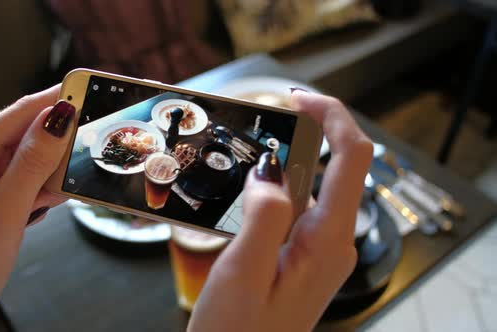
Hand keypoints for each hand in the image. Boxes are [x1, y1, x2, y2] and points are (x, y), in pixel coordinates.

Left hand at [0, 86, 75, 330]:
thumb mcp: (5, 211)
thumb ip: (33, 162)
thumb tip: (58, 118)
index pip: (21, 113)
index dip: (57, 100)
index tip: (90, 91)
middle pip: (29, 132)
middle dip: (59, 144)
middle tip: (86, 155)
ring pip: (32, 157)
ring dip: (51, 174)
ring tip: (48, 201)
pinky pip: (28, 179)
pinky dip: (42, 190)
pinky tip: (40, 209)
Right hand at [188, 90, 372, 331]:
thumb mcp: (244, 272)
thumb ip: (264, 215)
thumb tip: (271, 169)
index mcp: (328, 241)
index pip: (352, 158)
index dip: (333, 117)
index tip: (298, 98)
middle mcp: (333, 242)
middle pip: (337, 166)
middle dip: (307, 133)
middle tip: (263, 119)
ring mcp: (320, 249)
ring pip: (315, 186)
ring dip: (288, 161)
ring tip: (247, 150)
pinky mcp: (303, 254)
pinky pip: (298, 207)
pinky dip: (277, 187)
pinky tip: (247, 188)